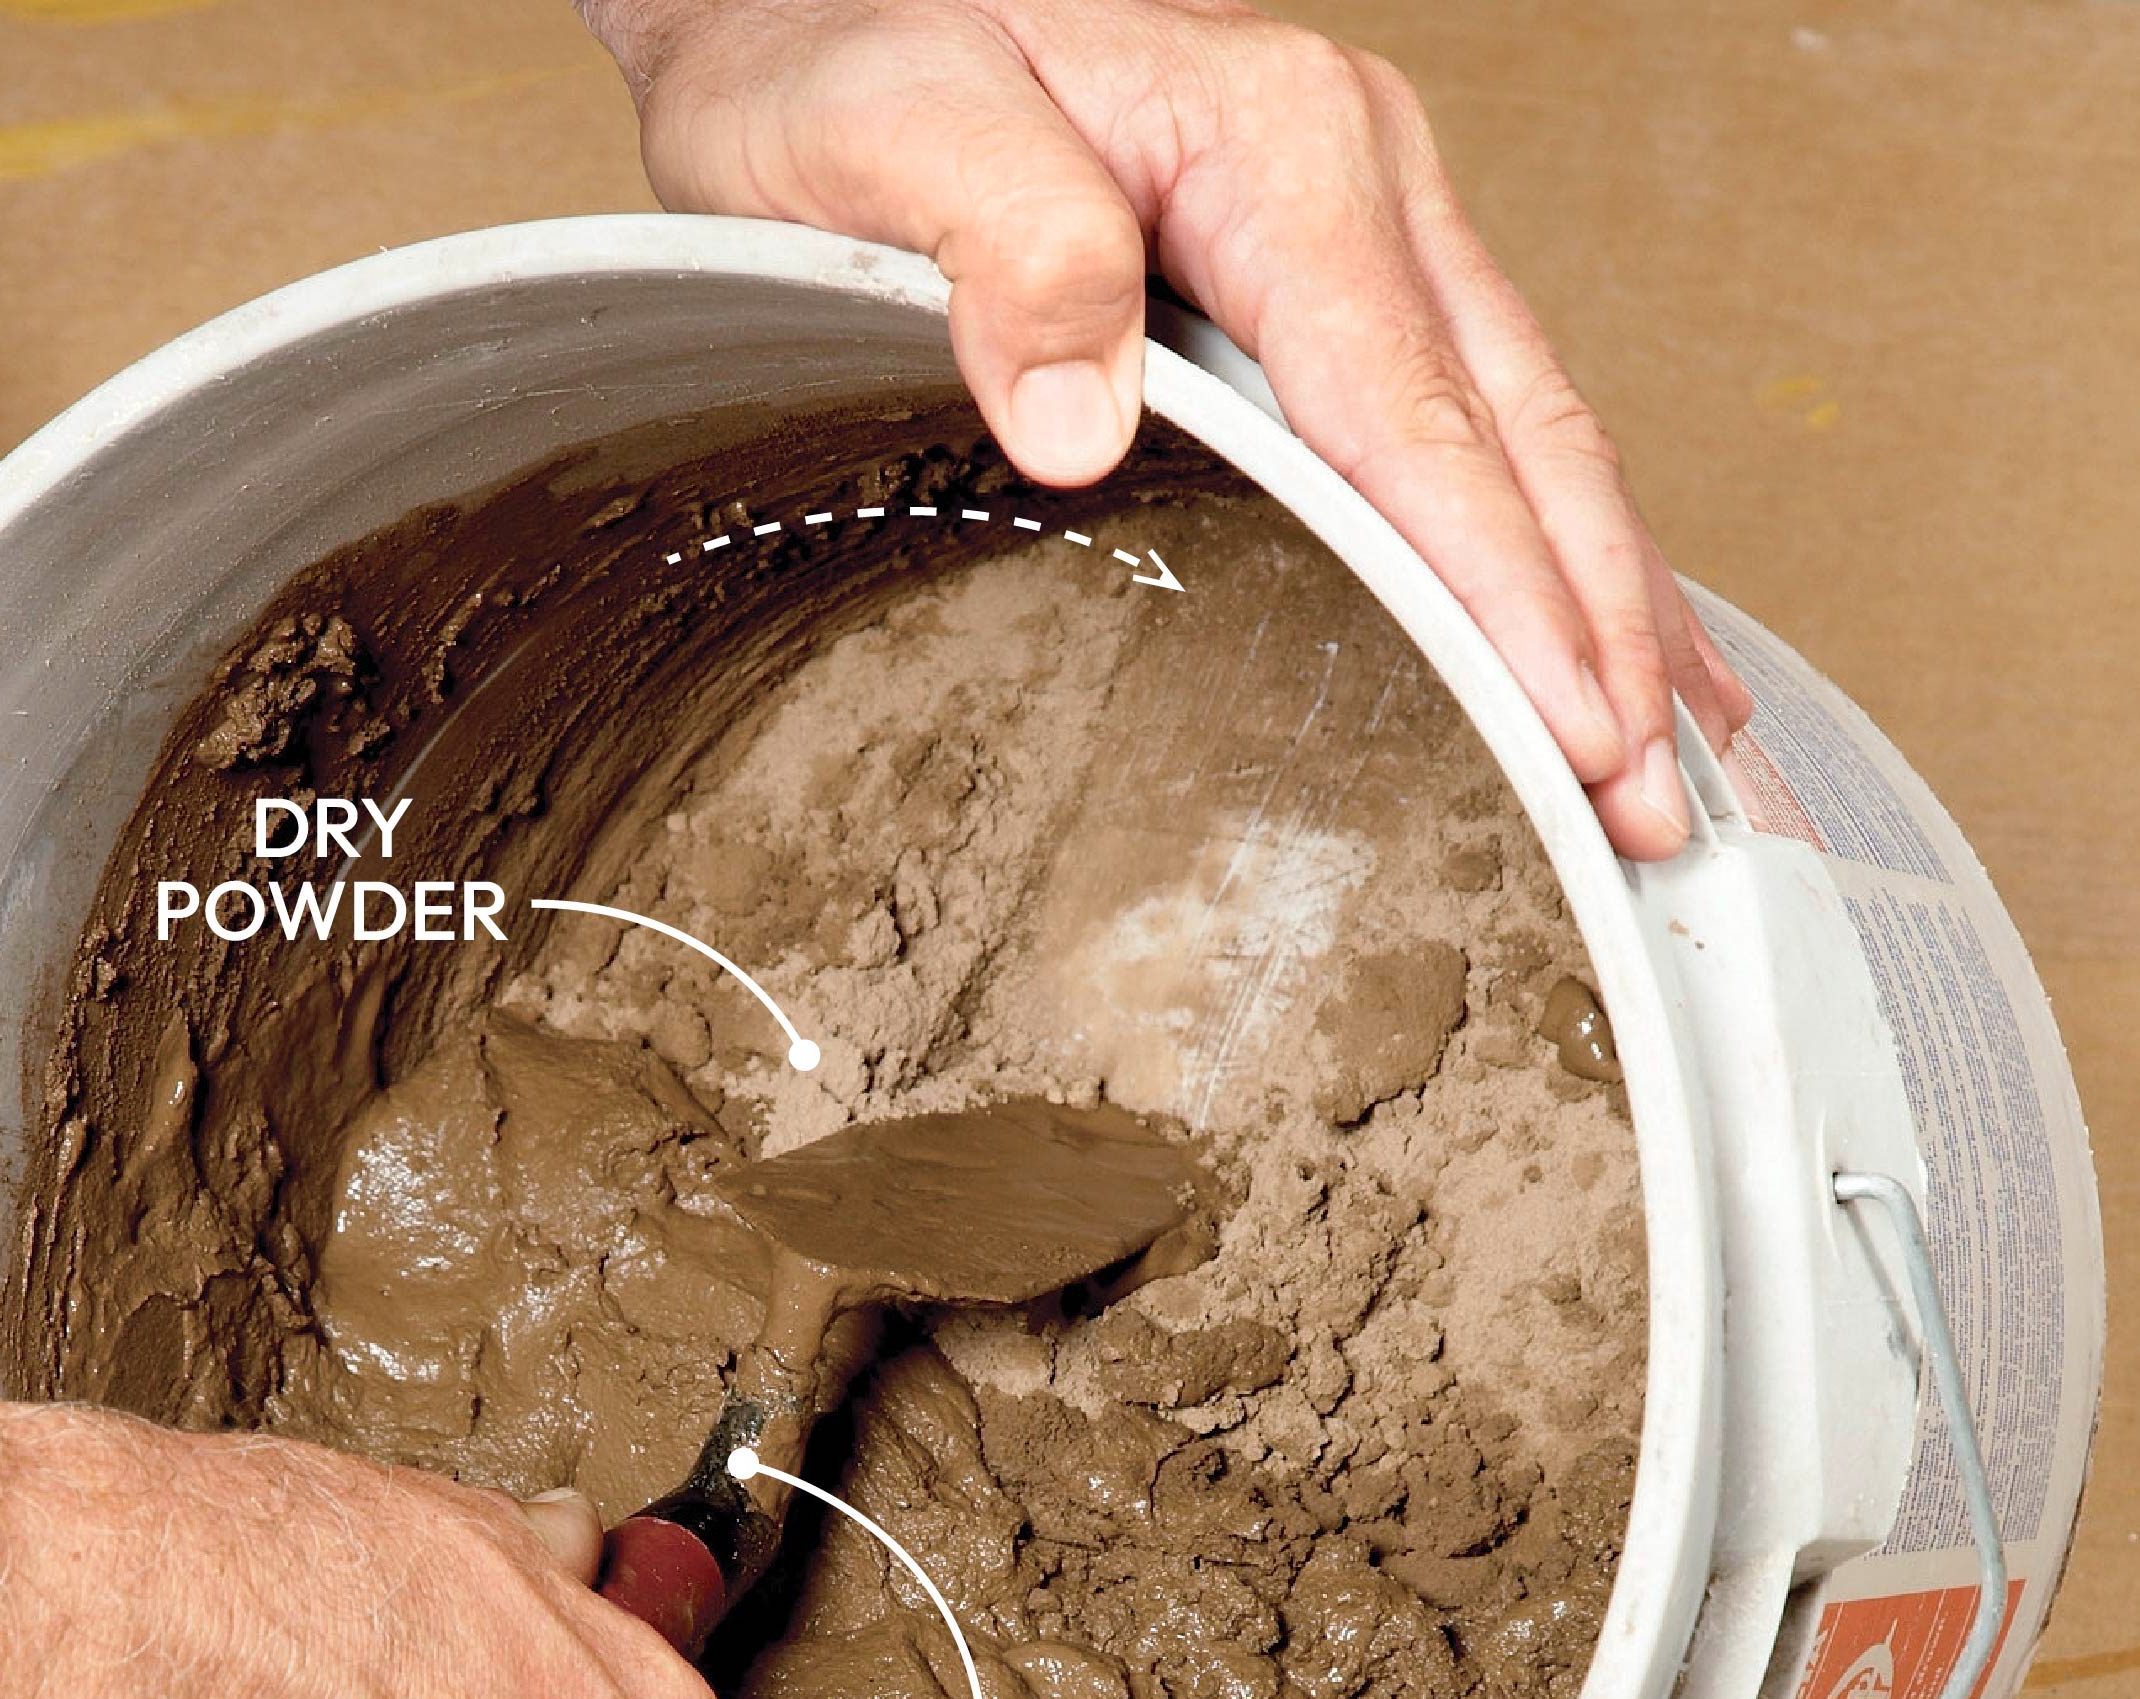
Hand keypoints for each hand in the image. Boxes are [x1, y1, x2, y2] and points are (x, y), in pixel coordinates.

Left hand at [582, 0, 1749, 859]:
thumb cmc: (847, 50)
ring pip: (1532, 431)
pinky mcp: (1336, 269)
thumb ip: (1003, 250)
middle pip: (1521, 434)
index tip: (1572, 730)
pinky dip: (1553, 537)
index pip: (1416, 417)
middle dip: (1600, 632)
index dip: (1504, 591)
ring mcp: (1363, 219)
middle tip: (1647, 805)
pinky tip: (1602, 622)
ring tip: (1669, 754)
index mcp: (1277, 147)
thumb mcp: (889, 126)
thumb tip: (1084, 422)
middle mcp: (1354, 174)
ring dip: (1610, 600)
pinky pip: (1481, 416)